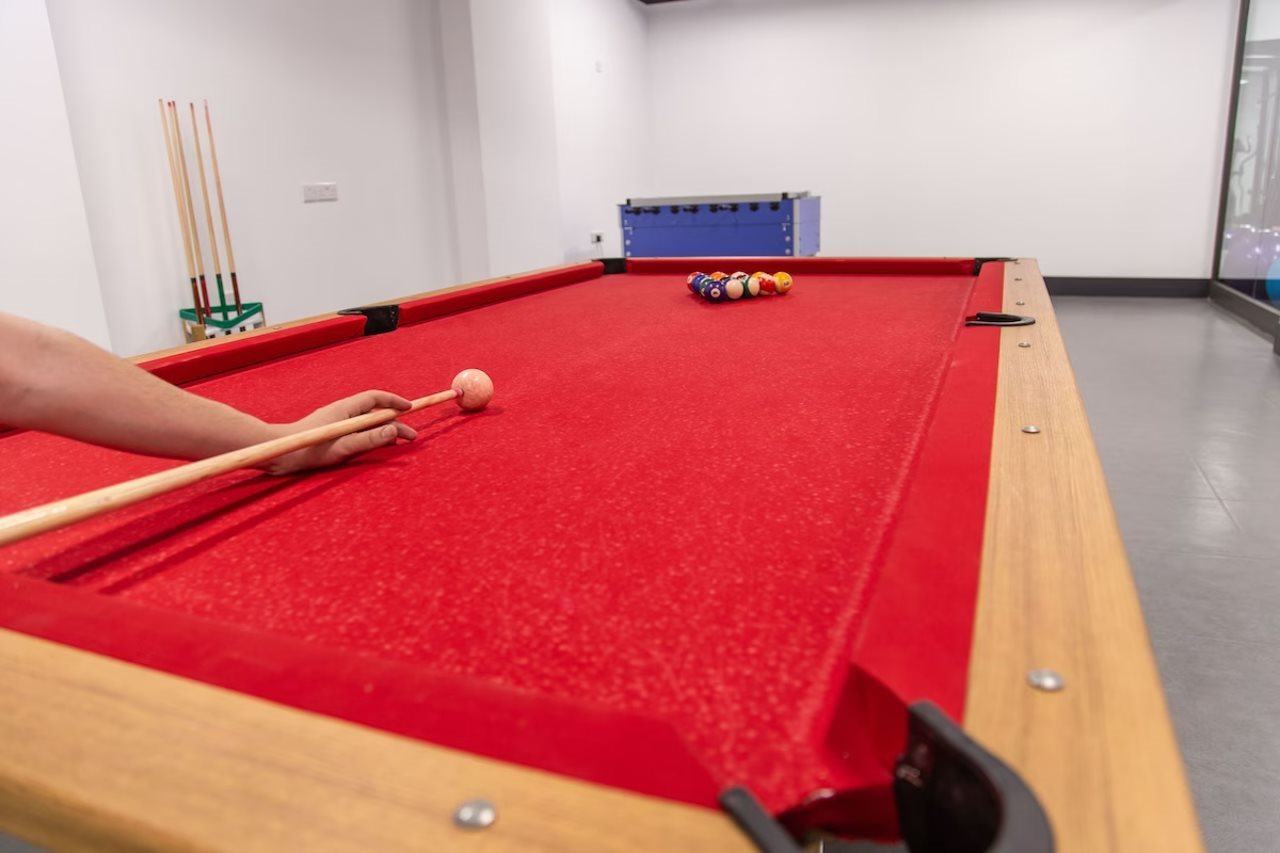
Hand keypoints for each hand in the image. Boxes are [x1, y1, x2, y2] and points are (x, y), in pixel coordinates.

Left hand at [263, 390, 415, 474]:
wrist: (281, 454)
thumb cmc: (309, 450)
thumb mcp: (343, 446)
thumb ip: (369, 438)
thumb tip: (394, 430)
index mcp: (345, 409)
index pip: (375, 398)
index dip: (394, 402)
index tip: (410, 408)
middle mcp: (342, 413)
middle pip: (374, 413)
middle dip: (395, 423)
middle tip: (411, 437)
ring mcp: (337, 423)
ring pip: (367, 423)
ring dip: (384, 430)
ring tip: (398, 442)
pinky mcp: (332, 434)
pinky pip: (358, 432)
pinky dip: (372, 436)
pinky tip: (375, 445)